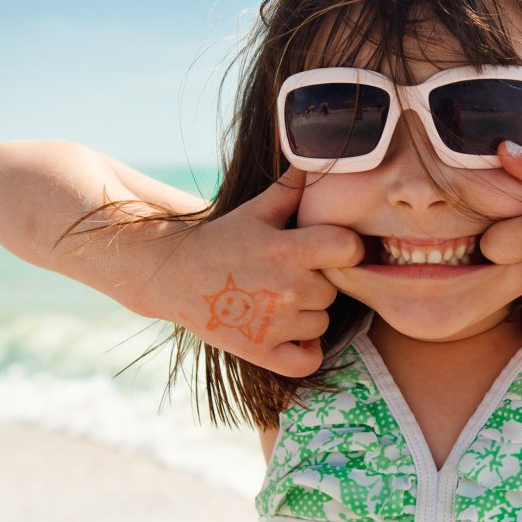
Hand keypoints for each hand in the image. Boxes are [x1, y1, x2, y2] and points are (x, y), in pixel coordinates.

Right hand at [149, 168, 362, 376]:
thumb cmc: (221, 239)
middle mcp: (286, 288)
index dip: (346, 248)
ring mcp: (273, 324)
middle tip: (290, 274)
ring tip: (280, 299)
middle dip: (318, 282)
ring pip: (322, 322)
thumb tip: (317, 160)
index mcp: (287, 250)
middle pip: (333, 290)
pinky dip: (306, 351)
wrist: (173, 275)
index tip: (332, 249)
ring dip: (308, 314)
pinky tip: (294, 335)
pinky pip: (307, 360)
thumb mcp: (256, 211)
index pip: (349, 249)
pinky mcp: (259, 351)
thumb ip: (292, 190)